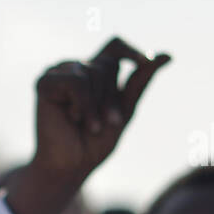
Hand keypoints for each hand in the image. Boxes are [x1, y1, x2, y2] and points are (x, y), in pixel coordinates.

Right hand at [5, 37, 169, 213]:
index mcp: (93, 73)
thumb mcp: (125, 110)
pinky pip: (76, 81)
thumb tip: (168, 54)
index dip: (130, 50)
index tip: (145, 62)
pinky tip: (74, 118)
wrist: (70, 167)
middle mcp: (75, 68)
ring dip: (97, 105)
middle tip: (105, 123)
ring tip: (90, 125)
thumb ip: (140, 82)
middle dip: (111, 97)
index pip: (115, 46)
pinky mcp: (45, 83)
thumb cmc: (94, 143)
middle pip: (107, 63)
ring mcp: (58, 73)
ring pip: (92, 71)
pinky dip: (83, 104)